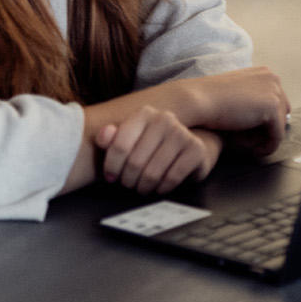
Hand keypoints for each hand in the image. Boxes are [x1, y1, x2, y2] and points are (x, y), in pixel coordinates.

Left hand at [97, 107, 221, 194]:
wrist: (186, 148)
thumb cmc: (151, 147)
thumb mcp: (129, 140)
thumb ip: (111, 138)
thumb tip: (104, 135)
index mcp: (144, 114)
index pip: (119, 145)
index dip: (112, 166)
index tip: (111, 177)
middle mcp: (164, 119)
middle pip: (135, 162)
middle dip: (128, 180)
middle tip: (129, 184)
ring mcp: (182, 133)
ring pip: (152, 172)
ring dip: (144, 186)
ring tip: (143, 187)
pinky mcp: (196, 149)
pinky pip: (172, 178)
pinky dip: (163, 188)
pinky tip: (160, 187)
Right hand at [180, 67, 290, 142]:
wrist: (195, 101)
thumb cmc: (208, 102)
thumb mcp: (235, 99)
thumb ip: (252, 107)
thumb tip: (265, 129)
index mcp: (263, 73)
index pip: (276, 103)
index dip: (263, 122)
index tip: (246, 133)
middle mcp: (272, 78)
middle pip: (281, 114)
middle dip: (265, 130)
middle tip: (245, 141)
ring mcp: (273, 90)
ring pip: (279, 126)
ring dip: (262, 138)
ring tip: (243, 144)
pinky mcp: (271, 106)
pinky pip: (276, 136)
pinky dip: (265, 147)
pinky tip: (251, 150)